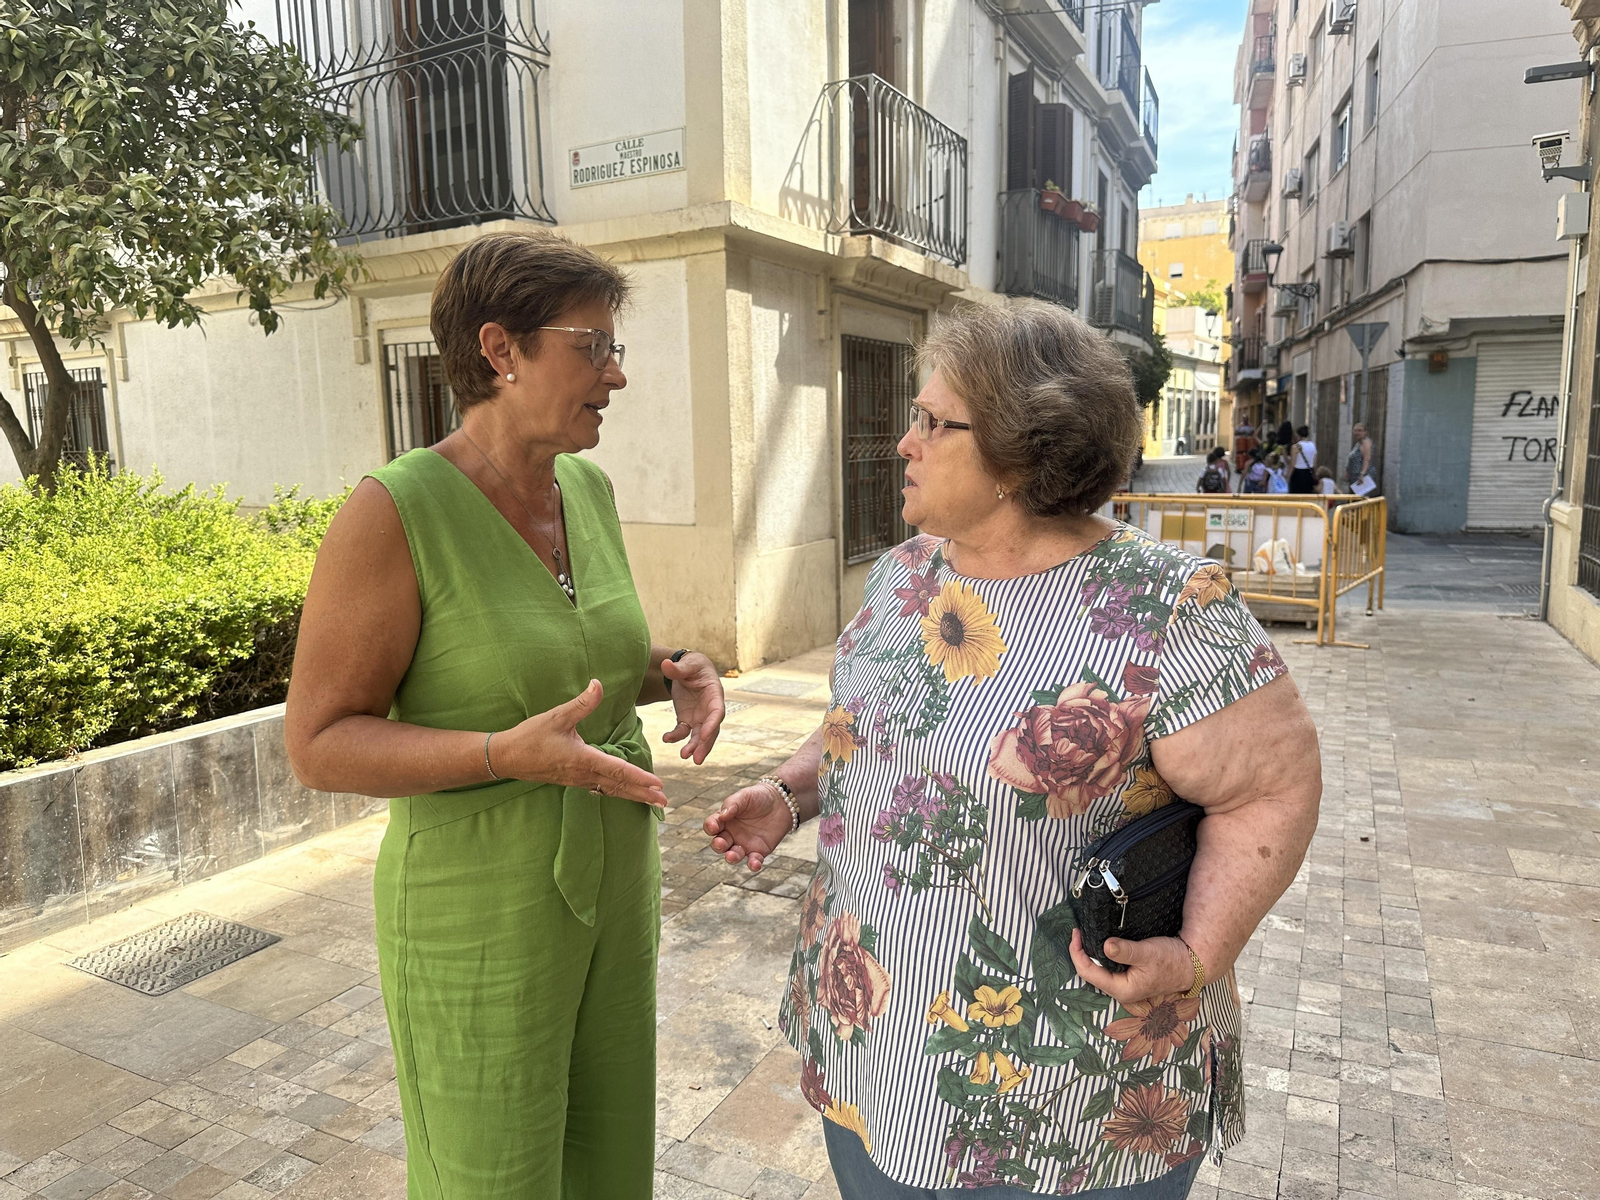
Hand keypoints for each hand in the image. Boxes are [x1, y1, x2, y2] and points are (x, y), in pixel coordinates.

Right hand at [496, 679, 667, 807]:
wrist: (506, 757)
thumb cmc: (530, 737)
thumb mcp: (556, 716)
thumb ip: (581, 703)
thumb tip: (598, 684)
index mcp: (583, 759)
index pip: (617, 771)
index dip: (639, 777)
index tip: (657, 783)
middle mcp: (583, 774)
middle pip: (619, 786)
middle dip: (642, 793)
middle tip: (663, 801)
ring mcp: (578, 780)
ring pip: (611, 790)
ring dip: (632, 795)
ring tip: (652, 800)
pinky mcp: (573, 780)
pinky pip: (601, 788)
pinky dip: (617, 792)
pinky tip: (625, 792)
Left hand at [661, 651, 725, 763]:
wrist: (688, 670)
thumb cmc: (693, 665)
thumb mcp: (688, 664)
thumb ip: (678, 668)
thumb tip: (665, 665)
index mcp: (714, 694)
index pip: (717, 712)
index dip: (712, 724)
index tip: (704, 736)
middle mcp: (710, 709)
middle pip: (711, 730)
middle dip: (705, 745)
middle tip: (697, 759)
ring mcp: (699, 717)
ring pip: (699, 736)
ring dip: (693, 747)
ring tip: (684, 756)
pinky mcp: (688, 720)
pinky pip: (683, 731)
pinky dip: (675, 737)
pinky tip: (666, 738)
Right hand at [703, 782, 792, 872]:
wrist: (781, 802)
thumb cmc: (759, 797)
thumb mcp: (745, 796)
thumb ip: (732, 804)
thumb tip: (722, 816)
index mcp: (724, 820)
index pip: (712, 825)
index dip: (710, 827)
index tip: (715, 826)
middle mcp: (731, 834)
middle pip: (719, 843)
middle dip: (718, 845)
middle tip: (721, 843)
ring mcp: (744, 844)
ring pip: (734, 855)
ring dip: (731, 857)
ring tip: (732, 856)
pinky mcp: (759, 851)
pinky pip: (753, 861)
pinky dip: (753, 865)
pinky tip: (754, 864)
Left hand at [1068, 928, 1194, 1005]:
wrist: (1191, 964)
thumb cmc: (1171, 960)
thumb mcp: (1147, 952)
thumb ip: (1125, 950)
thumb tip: (1105, 946)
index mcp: (1123, 990)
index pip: (1088, 973)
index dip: (1077, 953)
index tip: (1076, 934)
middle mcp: (1121, 991)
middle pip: (1090, 973)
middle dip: (1080, 953)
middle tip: (1078, 933)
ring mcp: (1125, 985)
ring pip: (1098, 971)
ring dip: (1089, 954)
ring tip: (1085, 936)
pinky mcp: (1129, 977)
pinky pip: (1107, 967)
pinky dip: (1100, 955)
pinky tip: (1100, 944)